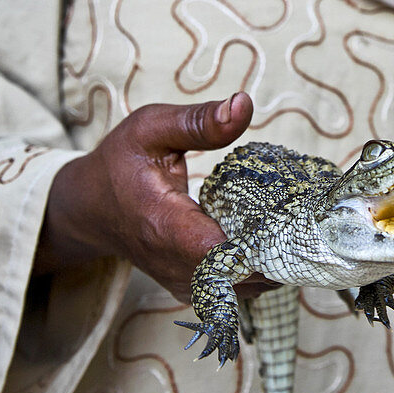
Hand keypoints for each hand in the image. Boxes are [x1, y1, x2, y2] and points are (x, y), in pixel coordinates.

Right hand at [37, 93, 276, 301]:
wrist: (89, 208)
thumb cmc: (119, 164)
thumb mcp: (151, 129)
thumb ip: (198, 121)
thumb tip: (243, 104)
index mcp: (165, 225)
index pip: (224, 253)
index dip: (264, 240)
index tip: (291, 213)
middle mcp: (175, 265)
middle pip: (245, 274)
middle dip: (280, 247)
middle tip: (305, 214)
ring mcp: (185, 283)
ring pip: (247, 287)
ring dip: (274, 259)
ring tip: (292, 222)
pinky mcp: (193, 288)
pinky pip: (237, 287)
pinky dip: (259, 266)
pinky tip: (271, 236)